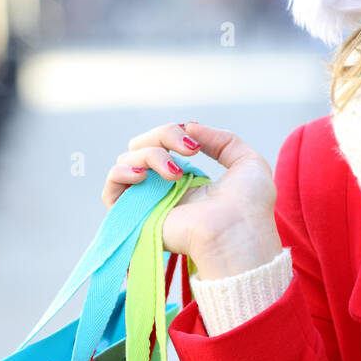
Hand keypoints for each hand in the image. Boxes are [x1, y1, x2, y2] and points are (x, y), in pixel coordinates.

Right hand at [101, 121, 281, 278]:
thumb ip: (222, 139)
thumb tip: (190, 126)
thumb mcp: (246, 161)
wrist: (238, 234)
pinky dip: (120, 173)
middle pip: (142, 146)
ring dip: (150, 155)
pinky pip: (110, 190)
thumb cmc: (249, 206)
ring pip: (127, 161)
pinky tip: (142, 175)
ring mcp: (148, 202)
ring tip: (176, 174)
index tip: (195, 143)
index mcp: (188, 178)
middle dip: (163, 135)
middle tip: (189, 151)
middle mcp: (164, 189)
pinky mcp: (135, 218)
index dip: (174, 133)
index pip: (163, 143)